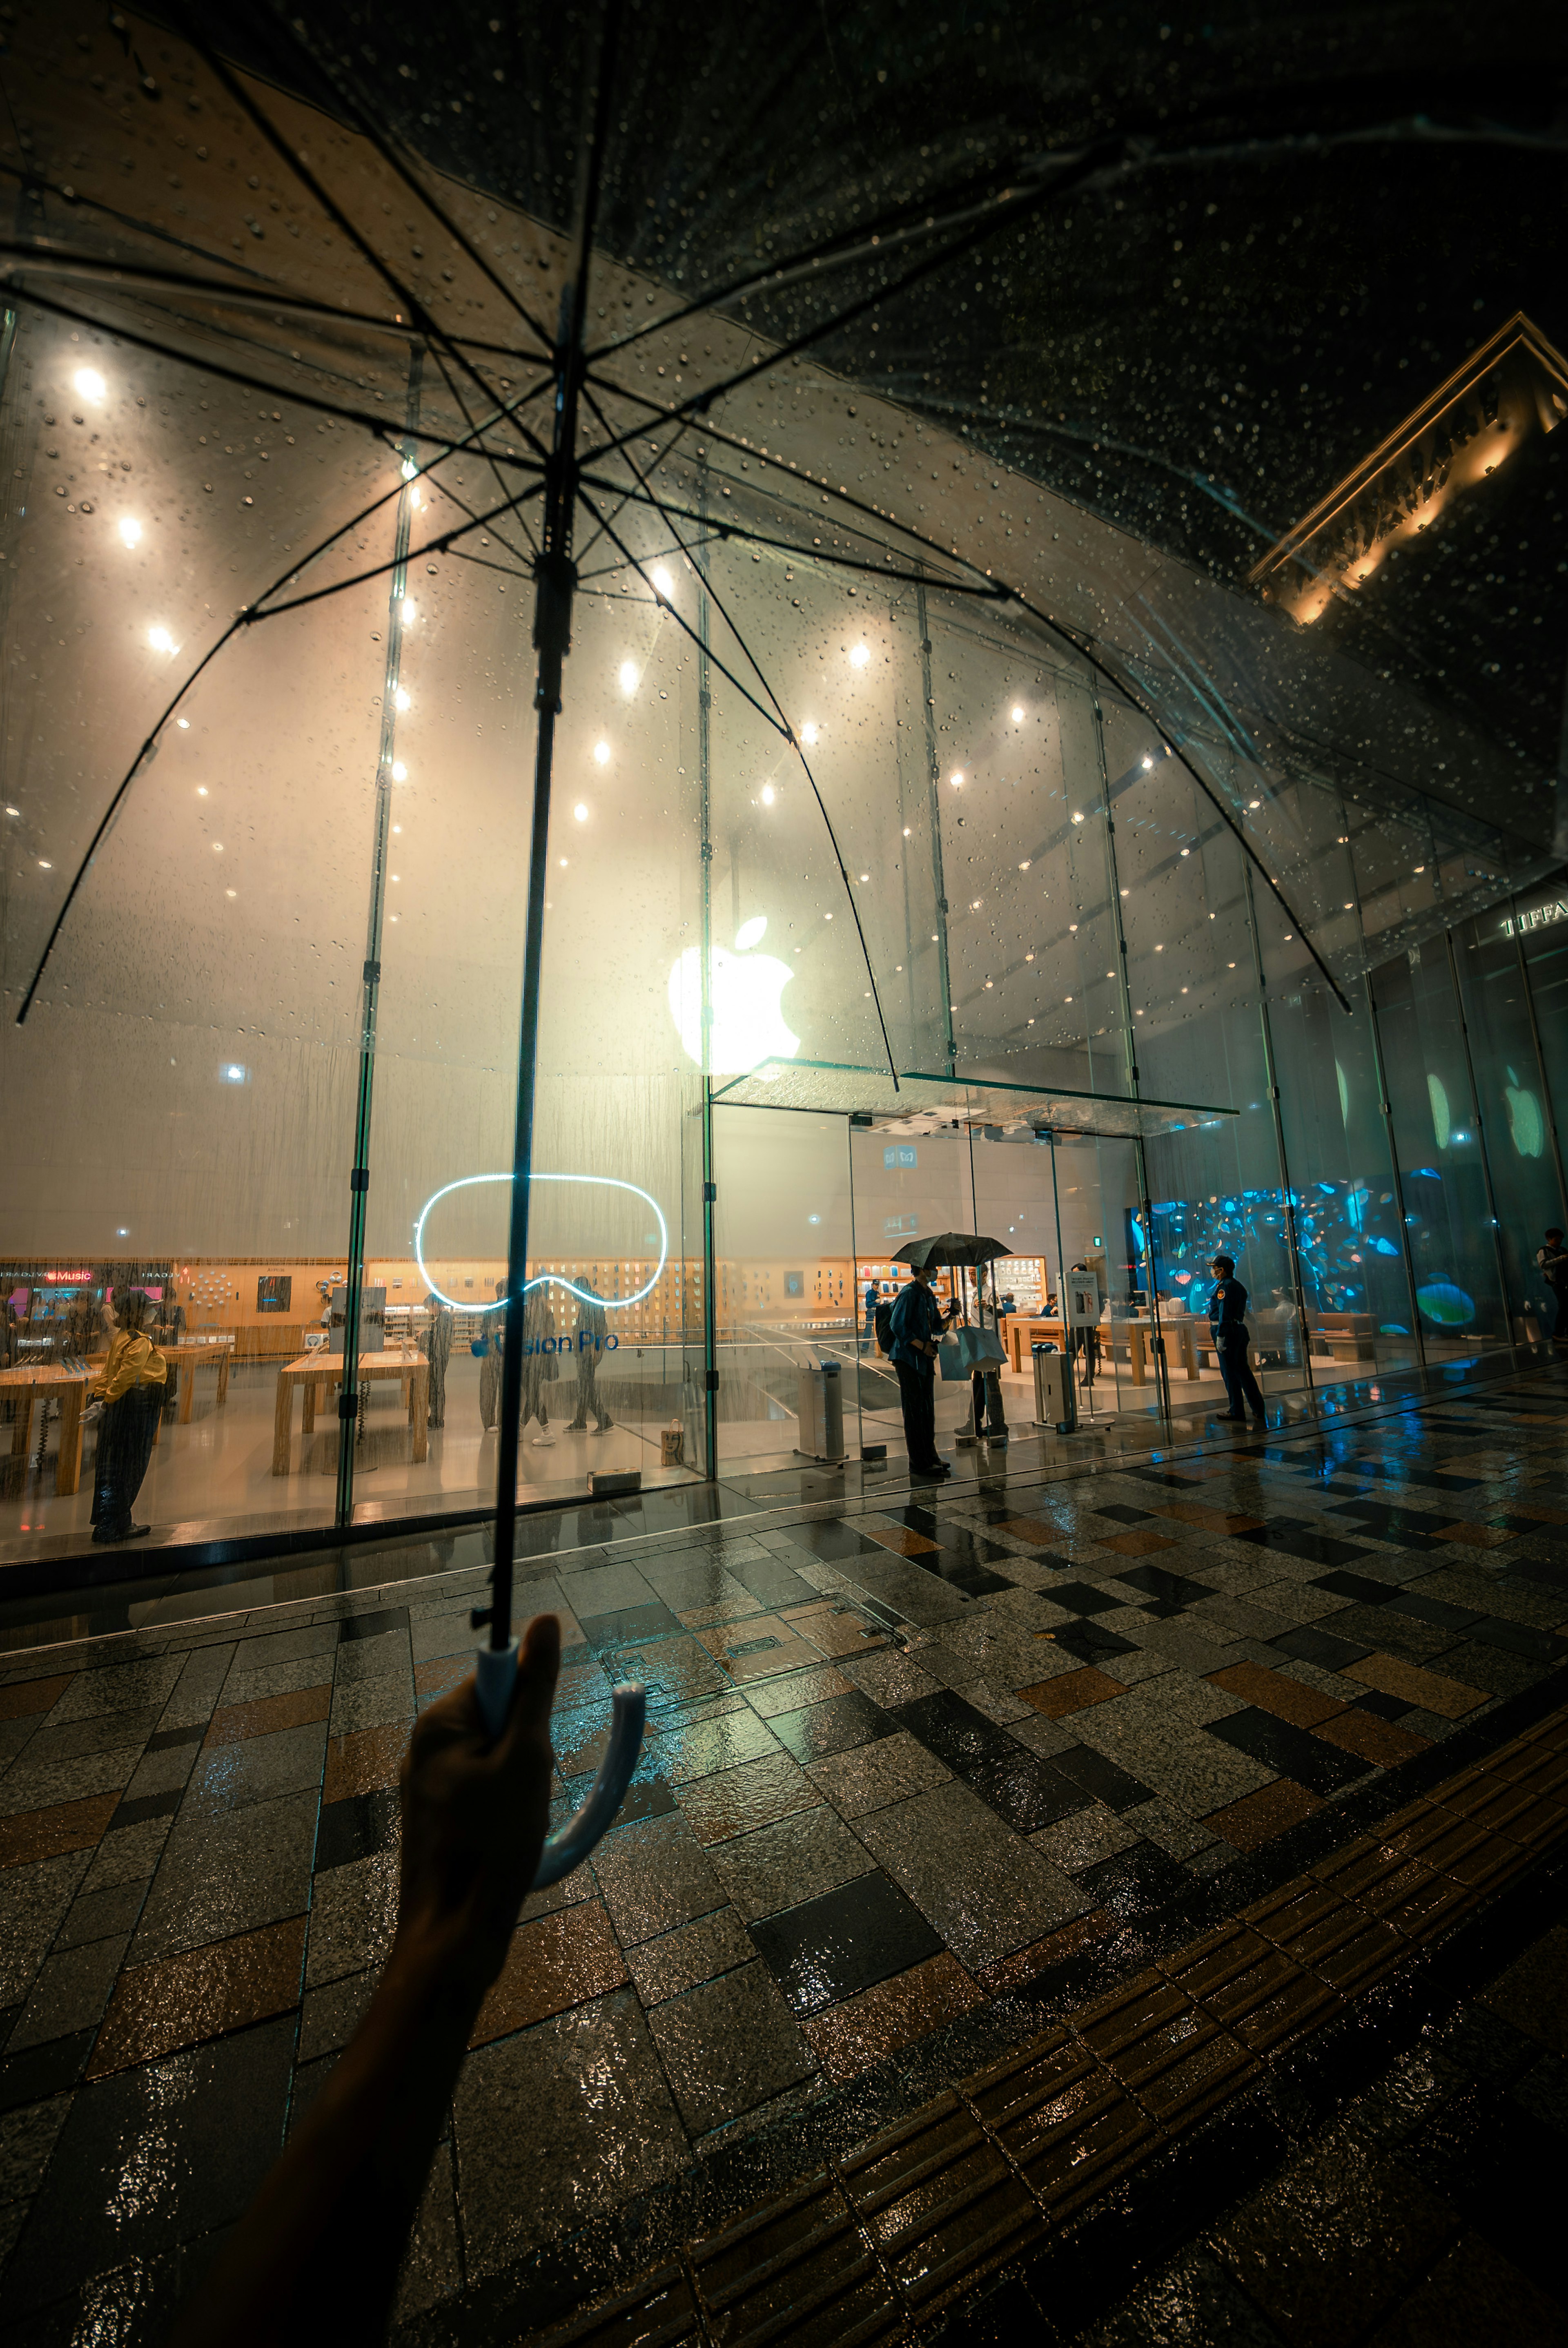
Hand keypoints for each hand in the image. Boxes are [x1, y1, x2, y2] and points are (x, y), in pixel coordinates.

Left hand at [393, 1612, 559, 1994]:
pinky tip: (507, 1842)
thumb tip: (545, 1620)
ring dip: (522, 1784)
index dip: (530, 1711)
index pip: (499, 1680)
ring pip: (496, 1761)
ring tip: (519, 1824)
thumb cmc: (493, 1846)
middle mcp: (423, 1748)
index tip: (535, 1752)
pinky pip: (483, 1793)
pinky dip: (506, 1810)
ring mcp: (425, 1787)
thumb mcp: (527, 1759)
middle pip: (499, 1720)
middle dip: (529, 1752)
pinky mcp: (434, 1821)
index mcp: (438, 1724)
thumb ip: (537, 1689)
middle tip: (529, 1795)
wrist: (454, 1938)